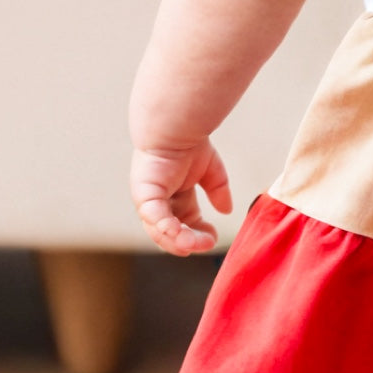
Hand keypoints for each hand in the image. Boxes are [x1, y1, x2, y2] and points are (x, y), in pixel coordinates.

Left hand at [131, 140, 233, 255]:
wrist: (177, 127)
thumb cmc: (191, 143)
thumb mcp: (211, 172)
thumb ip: (218, 191)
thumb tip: (227, 211)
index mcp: (174, 197)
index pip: (185, 224)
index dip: (198, 234)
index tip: (214, 237)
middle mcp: (159, 202)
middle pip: (171, 233)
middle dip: (189, 242)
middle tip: (206, 245)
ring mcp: (149, 201)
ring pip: (160, 231)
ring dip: (178, 240)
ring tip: (195, 243)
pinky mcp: (145, 195)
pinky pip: (154, 217)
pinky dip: (165, 227)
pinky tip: (178, 232)